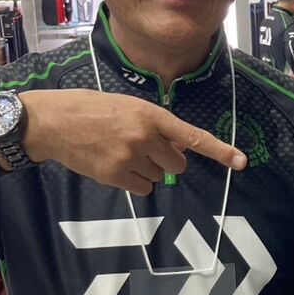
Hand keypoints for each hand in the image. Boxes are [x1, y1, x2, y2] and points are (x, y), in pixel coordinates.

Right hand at [19, 89, 245, 194]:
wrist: (52, 122)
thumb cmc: (89, 109)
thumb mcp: (126, 106)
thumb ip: (153, 124)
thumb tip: (176, 146)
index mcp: (150, 114)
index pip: (192, 135)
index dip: (219, 150)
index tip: (241, 162)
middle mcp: (145, 136)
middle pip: (177, 164)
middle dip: (166, 160)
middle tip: (144, 150)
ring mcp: (130, 157)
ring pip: (158, 177)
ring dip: (147, 170)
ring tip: (121, 153)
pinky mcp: (115, 175)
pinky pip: (142, 189)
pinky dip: (134, 182)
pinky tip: (115, 166)